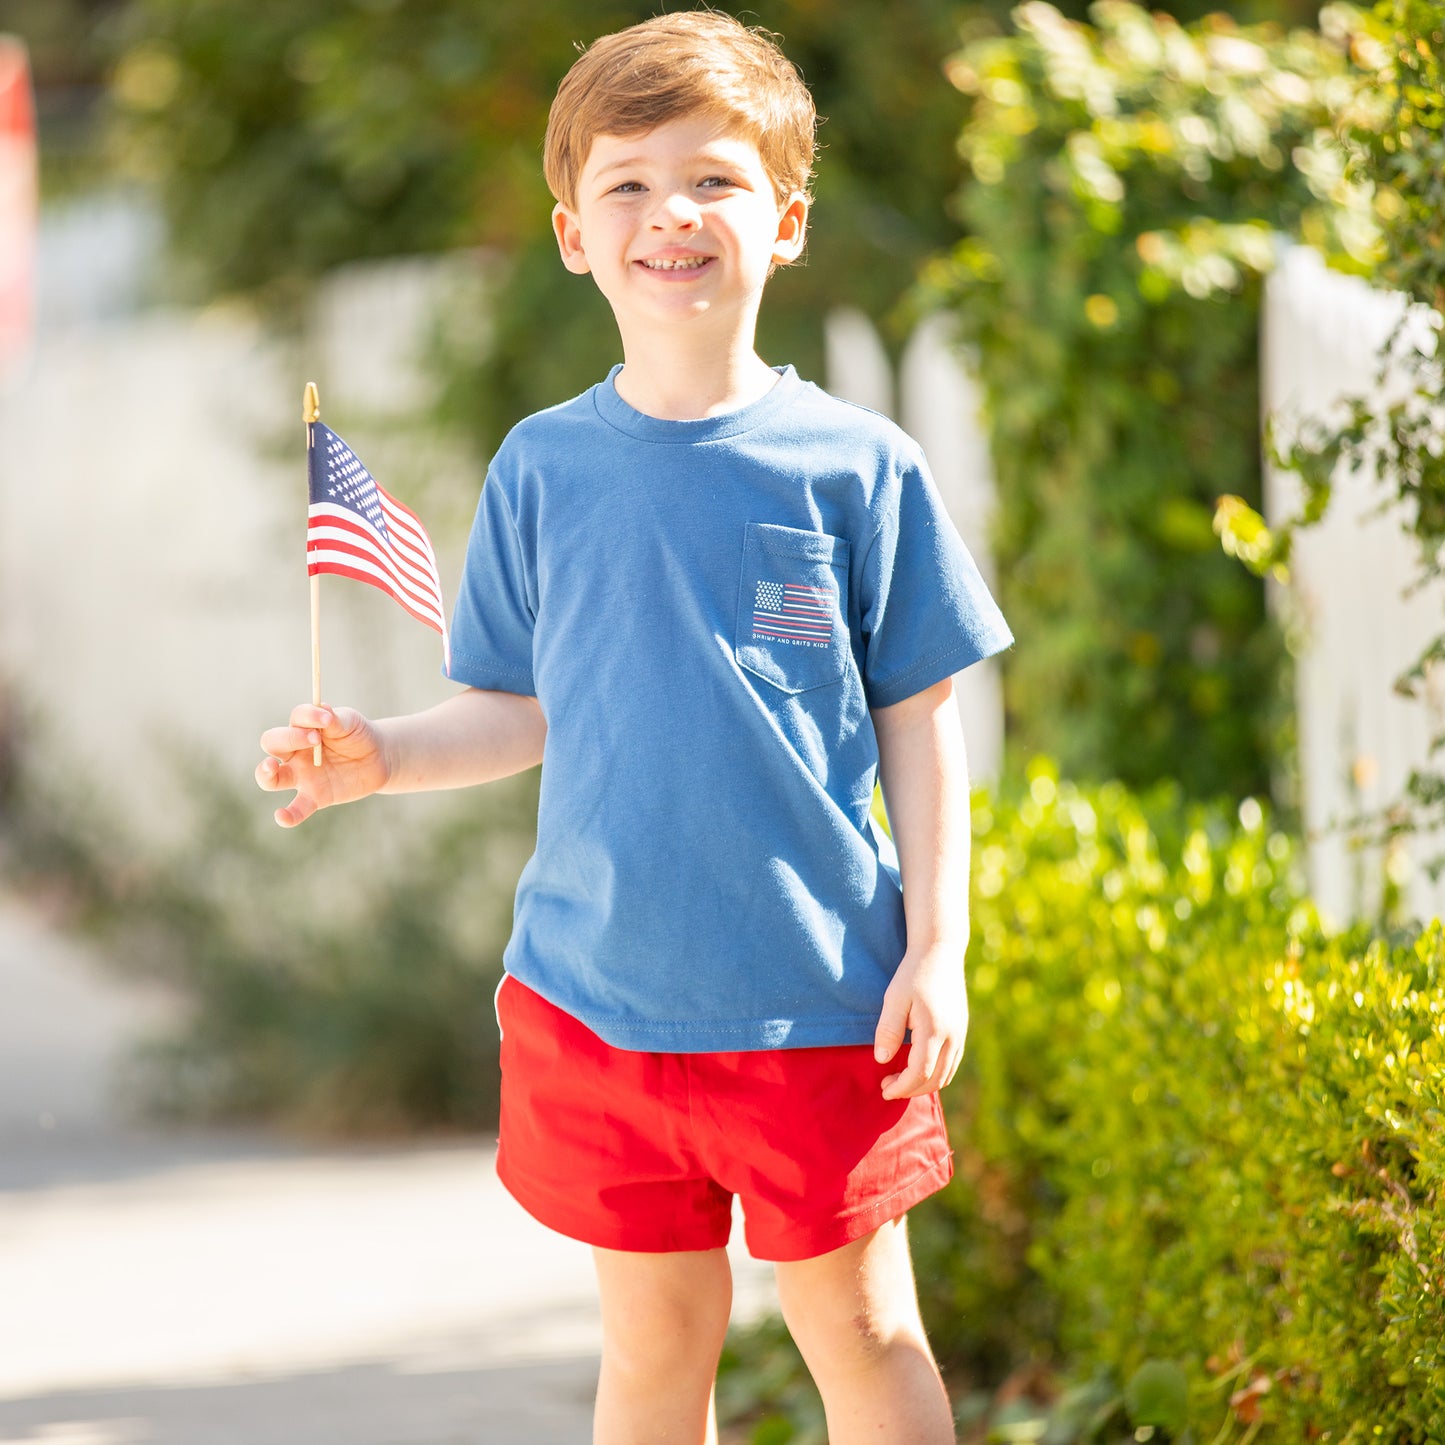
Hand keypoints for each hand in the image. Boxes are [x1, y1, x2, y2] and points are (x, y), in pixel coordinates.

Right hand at [255, 704, 389, 827]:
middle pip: (272, 743)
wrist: (378, 757)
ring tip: (271, 766)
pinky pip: (296, 809)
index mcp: (302, 729)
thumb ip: (335, 719)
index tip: (327, 719)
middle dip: (288, 738)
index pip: (295, 719)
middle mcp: (295, 752)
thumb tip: (323, 710)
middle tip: (315, 738)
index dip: (308, 717)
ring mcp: (302, 776)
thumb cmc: (357, 734)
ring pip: (270, 778)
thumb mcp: (350, 722)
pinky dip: (287, 816)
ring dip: (265, 773)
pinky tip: (281, 816)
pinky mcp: (315, 798)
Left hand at [873, 946, 968, 1099]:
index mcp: (934, 1030)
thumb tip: (882, 1061)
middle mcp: (952, 1037)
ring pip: (946, 1074)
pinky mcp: (961, 1030)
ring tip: (901, 1081)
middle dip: (910, 1089)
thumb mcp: (894, 999)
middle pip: (935, 1079)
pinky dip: (937, 1074)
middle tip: (888, 1086)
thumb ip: (888, 1030)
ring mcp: (960, 1034)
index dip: (901, 1087)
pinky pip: (952, 1063)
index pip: (919, 1073)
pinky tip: (919, 1069)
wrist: (940, 952)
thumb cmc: (913, 974)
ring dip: (924, 1084)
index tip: (883, 1089)